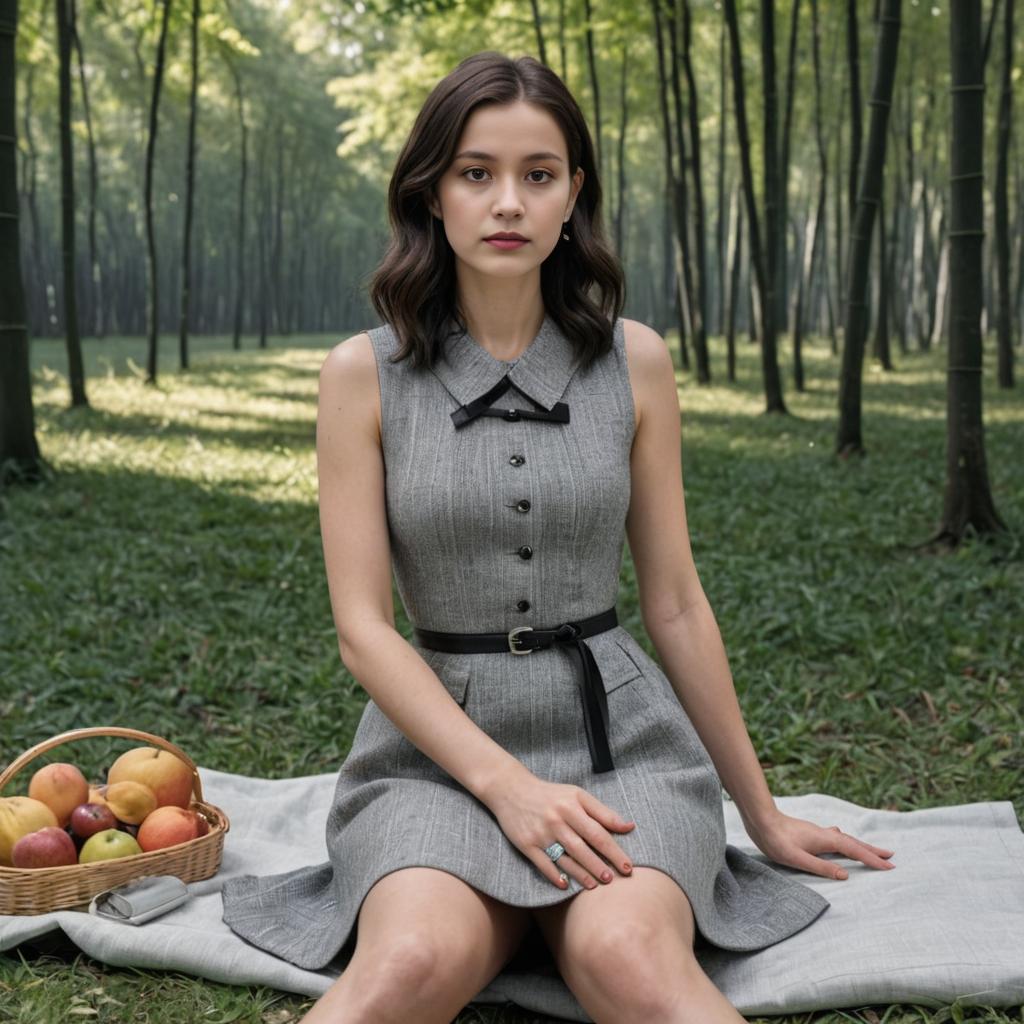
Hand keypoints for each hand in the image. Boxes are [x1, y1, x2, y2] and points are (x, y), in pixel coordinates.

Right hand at [486, 775, 635, 889]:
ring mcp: (541, 833)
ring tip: (594, 886)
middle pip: (582, 848)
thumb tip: (629, 826)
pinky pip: (543, 864)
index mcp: (571, 806)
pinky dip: (554, 875)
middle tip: (613, 880)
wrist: (511, 789)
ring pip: (564, 858)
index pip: (598, 832)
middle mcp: (557, 820)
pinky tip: (565, 885)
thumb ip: (603, 812)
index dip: (614, 851)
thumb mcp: (577, 795)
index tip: (628, 866)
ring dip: (581, 873)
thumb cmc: (550, 794)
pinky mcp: (526, 844)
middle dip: (599, 866)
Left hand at [742, 810, 895, 879]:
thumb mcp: (797, 859)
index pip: (854, 851)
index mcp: (826, 840)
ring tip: (872, 851)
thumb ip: (821, 867)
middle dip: (872, 850)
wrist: (761, 820)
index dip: (872, 859)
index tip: (890, 867)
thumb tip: (845, 875)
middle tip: (891, 856)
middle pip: (853, 843)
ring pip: (845, 839)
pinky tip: (840, 841)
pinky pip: (836, 838)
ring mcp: (818, 832)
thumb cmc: (776, 840)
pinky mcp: (811, 833)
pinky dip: (846, 842)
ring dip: (860, 846)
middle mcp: (825, 834)